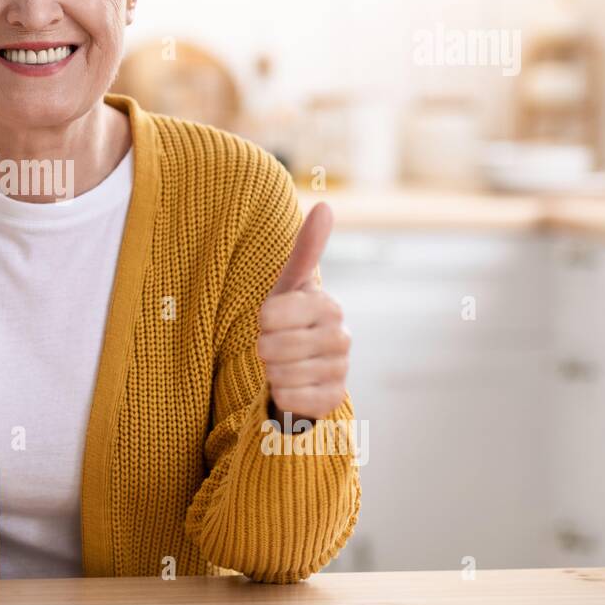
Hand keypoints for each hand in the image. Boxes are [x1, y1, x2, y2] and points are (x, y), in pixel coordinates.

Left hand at [256, 203, 349, 423]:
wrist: (301, 366)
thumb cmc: (290, 319)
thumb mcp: (291, 284)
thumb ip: (306, 249)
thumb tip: (326, 204)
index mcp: (329, 306)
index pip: (269, 315)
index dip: (262, 320)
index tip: (272, 320)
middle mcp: (341, 337)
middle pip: (272, 347)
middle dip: (264, 348)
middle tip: (275, 345)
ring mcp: (341, 370)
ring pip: (279, 374)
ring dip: (272, 371)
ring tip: (283, 363)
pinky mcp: (334, 400)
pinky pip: (290, 399)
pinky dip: (282, 394)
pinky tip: (293, 385)